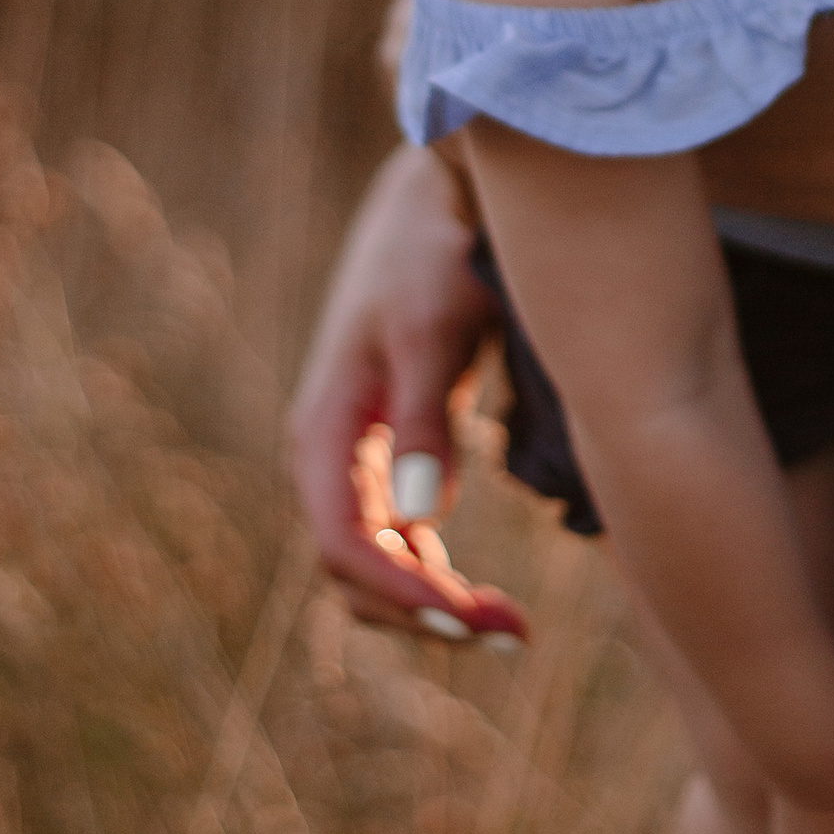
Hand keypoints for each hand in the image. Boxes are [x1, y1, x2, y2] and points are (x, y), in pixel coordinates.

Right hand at [285, 139, 527, 642]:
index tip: (470, 620)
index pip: (343, 546)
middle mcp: (328, 454)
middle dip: (420, 615)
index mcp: (324, 430)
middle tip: (508, 634)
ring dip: (426, 607)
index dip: (402, 596)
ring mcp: (355, 457)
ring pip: (372, 566)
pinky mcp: (389, 451)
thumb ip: (424, 421)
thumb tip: (419, 519)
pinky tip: (482, 595)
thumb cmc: (433, 254)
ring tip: (506, 628)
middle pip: (351, 574)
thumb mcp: (434, 331)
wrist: (437, 199)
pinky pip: (394, 541)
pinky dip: (430, 577)